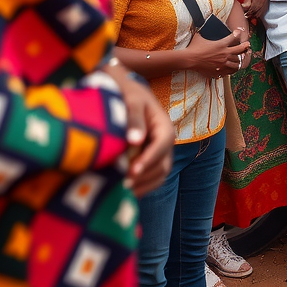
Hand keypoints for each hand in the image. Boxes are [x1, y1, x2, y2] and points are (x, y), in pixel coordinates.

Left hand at [115, 75, 174, 196]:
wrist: (128, 95)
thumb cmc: (130, 96)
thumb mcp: (132, 101)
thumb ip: (134, 119)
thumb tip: (135, 140)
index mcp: (164, 126)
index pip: (162, 145)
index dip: (149, 160)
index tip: (132, 172)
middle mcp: (165, 143)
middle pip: (162, 165)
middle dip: (144, 177)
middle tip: (121, 185)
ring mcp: (159, 153)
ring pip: (159, 174)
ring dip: (142, 185)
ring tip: (121, 191)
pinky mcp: (150, 160)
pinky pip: (151, 178)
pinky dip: (141, 187)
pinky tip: (123, 192)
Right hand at [184, 30, 250, 75]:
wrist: (190, 59)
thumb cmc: (194, 47)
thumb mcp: (199, 35)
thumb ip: (202, 29)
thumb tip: (200, 21)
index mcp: (221, 44)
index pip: (233, 37)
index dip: (237, 34)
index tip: (238, 32)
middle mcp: (224, 54)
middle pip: (239, 50)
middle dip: (245, 46)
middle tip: (247, 45)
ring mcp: (223, 64)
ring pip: (237, 63)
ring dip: (240, 60)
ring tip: (242, 58)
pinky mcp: (219, 71)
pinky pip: (230, 71)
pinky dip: (233, 69)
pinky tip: (233, 68)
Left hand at [242, 0, 268, 18]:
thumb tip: (244, 7)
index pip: (253, 8)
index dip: (249, 12)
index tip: (244, 14)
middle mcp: (263, 1)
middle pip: (257, 11)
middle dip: (252, 14)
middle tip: (247, 16)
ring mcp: (265, 1)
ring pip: (261, 11)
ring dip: (256, 14)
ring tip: (251, 15)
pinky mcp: (266, 1)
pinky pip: (264, 9)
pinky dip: (260, 12)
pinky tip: (257, 13)